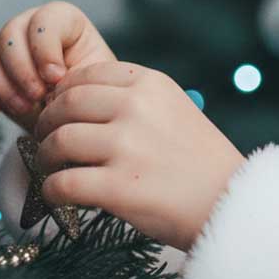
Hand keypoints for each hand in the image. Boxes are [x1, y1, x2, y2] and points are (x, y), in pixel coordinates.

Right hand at [0, 1, 116, 134]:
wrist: (78, 124)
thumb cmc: (92, 98)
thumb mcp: (95, 83)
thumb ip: (78, 74)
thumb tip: (51, 79)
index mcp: (65, 23)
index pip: (45, 18)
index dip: (45, 47)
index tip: (57, 77)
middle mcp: (30, 30)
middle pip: (9, 33)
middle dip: (21, 69)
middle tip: (37, 97)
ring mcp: (4, 52)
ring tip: (22, 108)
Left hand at [31, 60, 246, 251]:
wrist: (231, 203)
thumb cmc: (202, 162)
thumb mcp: (176, 110)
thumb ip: (135, 100)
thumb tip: (74, 101)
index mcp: (152, 84)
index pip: (86, 75)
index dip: (64, 94)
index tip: (61, 111)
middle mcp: (137, 108)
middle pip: (65, 105)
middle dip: (47, 124)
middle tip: (46, 141)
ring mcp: (127, 147)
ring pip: (58, 142)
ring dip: (46, 158)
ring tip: (53, 169)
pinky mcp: (118, 187)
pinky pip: (61, 184)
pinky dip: (52, 192)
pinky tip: (59, 196)